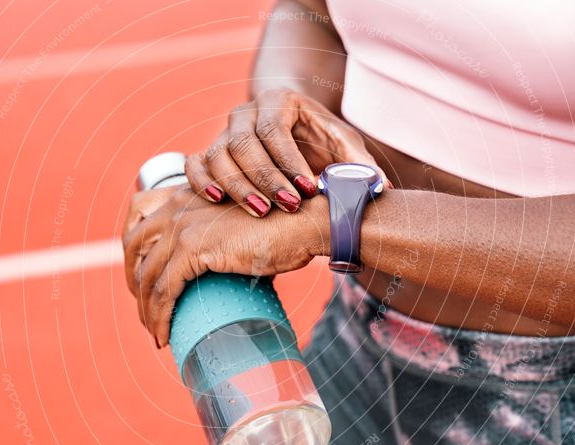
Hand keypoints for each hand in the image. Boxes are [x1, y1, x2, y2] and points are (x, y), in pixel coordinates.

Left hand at [122, 184, 328, 345]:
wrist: (304, 221)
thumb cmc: (284, 226)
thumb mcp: (241, 226)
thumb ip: (224, 240)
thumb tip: (227, 273)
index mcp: (187, 192)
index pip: (139, 212)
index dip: (133, 248)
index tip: (142, 277)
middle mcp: (178, 204)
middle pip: (133, 245)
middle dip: (133, 281)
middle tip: (146, 310)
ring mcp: (184, 225)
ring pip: (147, 275)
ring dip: (146, 309)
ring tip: (156, 333)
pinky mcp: (194, 247)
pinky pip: (164, 290)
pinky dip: (160, 317)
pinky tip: (164, 335)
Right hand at [184, 87, 386, 216]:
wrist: (290, 127)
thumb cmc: (319, 138)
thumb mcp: (343, 144)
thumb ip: (359, 164)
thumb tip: (379, 187)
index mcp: (278, 102)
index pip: (275, 131)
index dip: (289, 162)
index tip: (309, 189)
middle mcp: (245, 113)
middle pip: (244, 144)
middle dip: (266, 178)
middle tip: (288, 206)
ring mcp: (223, 132)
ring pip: (218, 155)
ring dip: (237, 186)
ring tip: (260, 211)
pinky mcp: (210, 152)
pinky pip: (195, 163)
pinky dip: (201, 181)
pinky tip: (217, 200)